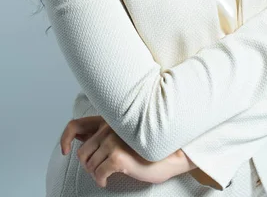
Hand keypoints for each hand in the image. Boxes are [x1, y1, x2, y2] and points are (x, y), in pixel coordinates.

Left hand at [60, 115, 179, 186]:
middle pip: (81, 152)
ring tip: (107, 174)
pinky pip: (98, 174)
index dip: (64, 138)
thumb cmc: (144, 148)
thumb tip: (77, 140)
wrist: (167, 156)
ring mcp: (112, 139)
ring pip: (88, 164)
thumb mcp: (121, 136)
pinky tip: (108, 180)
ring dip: (96, 174)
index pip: (75, 125)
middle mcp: (109, 126)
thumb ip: (101, 134)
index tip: (64, 151)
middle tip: (99, 170)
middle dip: (88, 166)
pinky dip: (101, 180)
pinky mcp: (117, 155)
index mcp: (108, 119)